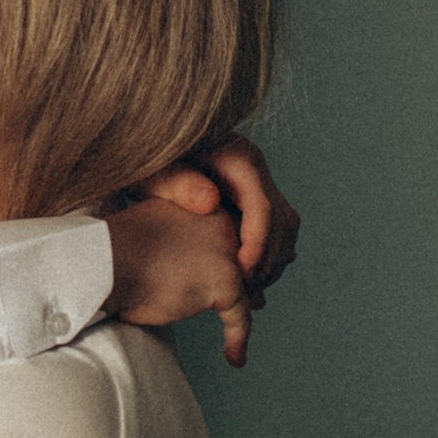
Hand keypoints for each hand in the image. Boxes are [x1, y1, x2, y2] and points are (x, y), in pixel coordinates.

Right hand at [102, 194, 255, 365]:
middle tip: (255, 305)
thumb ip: (180, 238)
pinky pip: (240, 317)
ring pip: (248, 288)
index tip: (239, 281)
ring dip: (246, 313)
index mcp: (201, 203)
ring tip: (238, 337)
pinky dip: (238, 339)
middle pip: (248, 259)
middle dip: (251, 284)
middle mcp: (220, 221)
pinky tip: (233, 357)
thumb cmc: (113, 251)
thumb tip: (201, 266)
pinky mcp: (224, 280)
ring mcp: (225, 251)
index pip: (231, 234)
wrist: (101, 262)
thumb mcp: (154, 231)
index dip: (235, 260)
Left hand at [133, 140, 299, 288]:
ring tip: (249, 287)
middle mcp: (255, 167)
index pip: (262, 207)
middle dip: (268, 257)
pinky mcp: (253, 196)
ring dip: (273, 258)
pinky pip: (276, 227)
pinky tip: (248, 275)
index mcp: (238, 158)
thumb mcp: (158, 172)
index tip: (242, 274)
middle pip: (282, 218)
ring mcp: (258, 181)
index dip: (257, 245)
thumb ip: (180, 185)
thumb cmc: (151, 163)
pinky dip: (268, 252)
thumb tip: (211, 201)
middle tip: (247, 290)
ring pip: (285, 225)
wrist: (152, 148)